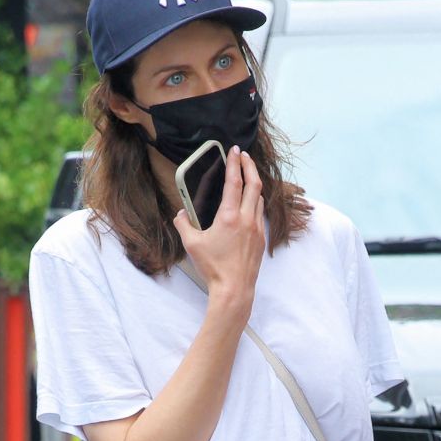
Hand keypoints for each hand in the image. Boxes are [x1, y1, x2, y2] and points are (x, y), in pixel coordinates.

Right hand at [174, 146, 264, 314]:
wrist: (234, 289)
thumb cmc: (213, 268)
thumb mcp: (192, 245)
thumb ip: (183, 225)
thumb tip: (180, 214)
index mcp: (228, 216)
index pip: (234, 181)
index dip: (234, 163)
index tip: (234, 151)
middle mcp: (246, 219)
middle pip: (254, 183)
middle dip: (250, 166)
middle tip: (244, 156)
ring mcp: (256, 229)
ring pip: (259, 198)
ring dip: (254, 184)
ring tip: (247, 178)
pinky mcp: (261, 239)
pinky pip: (259, 214)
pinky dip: (255, 203)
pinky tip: (249, 204)